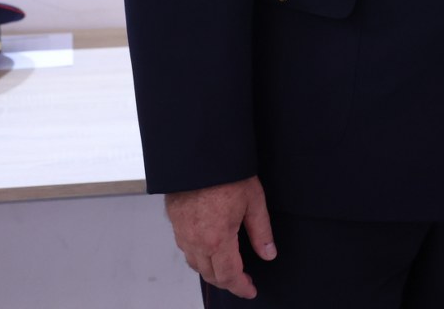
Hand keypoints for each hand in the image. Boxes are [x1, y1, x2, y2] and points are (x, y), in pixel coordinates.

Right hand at [165, 176, 276, 299]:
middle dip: (227, 282)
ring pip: (196, 264)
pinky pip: (186, 250)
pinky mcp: (175, 223)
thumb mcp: (253, 201)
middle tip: (243, 281)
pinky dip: (199, 257)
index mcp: (217, 239)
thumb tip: (268, 254)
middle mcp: (196, 241)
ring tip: (227, 269)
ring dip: (212, 271)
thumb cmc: (226, 174)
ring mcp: (182, 233)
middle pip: (210, 275)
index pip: (229, 275)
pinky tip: (210, 251)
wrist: (198, 154)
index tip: (250, 290)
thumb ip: (261, 231)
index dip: (241, 287)